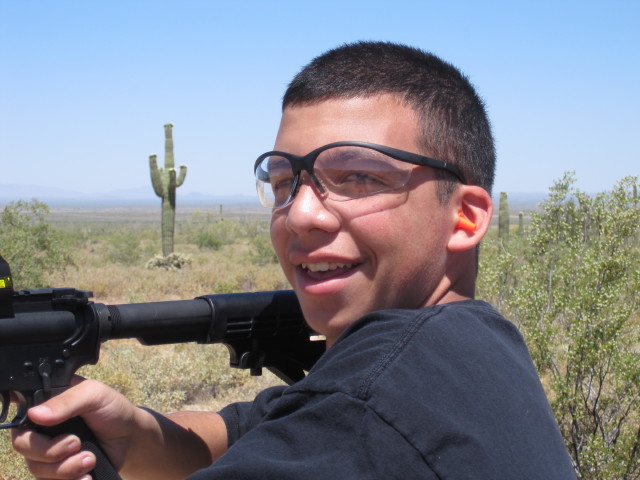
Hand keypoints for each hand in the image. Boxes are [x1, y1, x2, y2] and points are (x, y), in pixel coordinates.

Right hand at [11, 376, 136, 478]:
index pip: (21, 415)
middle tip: (76, 444)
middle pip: (22, 444)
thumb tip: (34, 414)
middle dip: (50, 450)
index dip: (29, 425)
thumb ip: (66, 401)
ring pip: (35, 468)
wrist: (130, 438)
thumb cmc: (112, 410)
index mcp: (46, 404)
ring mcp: (46, 452)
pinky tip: (86, 477)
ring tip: (90, 459)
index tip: (51, 429)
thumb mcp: (94, 395)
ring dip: (65, 468)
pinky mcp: (56, 472)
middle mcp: (41, 429)